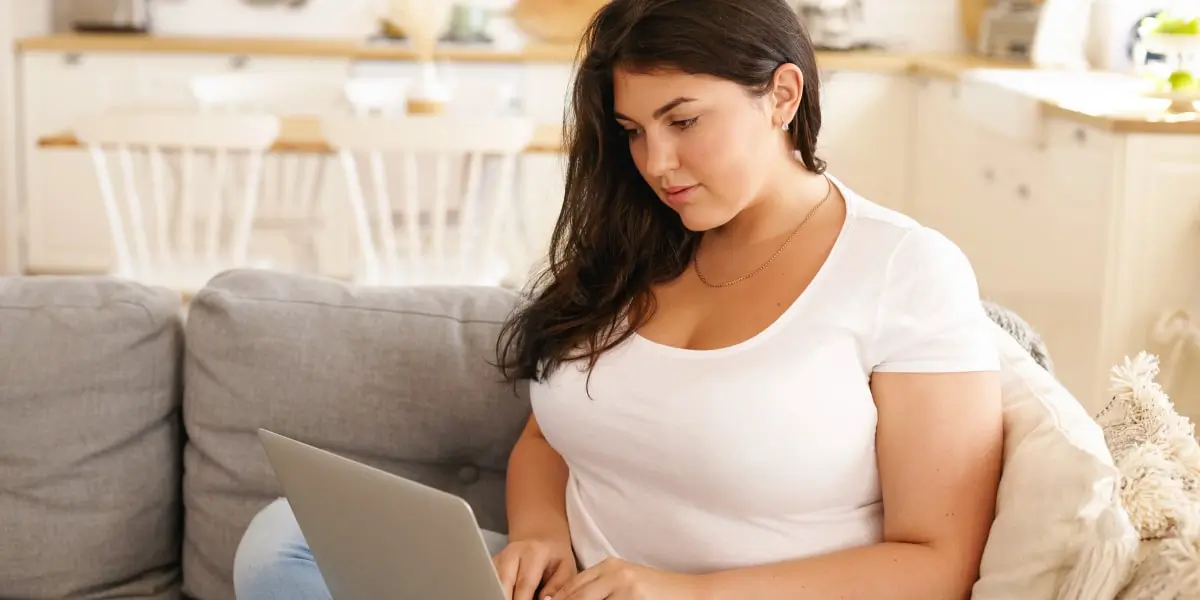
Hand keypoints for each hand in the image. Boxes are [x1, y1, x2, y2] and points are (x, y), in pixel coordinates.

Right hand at [493, 536, 578, 599]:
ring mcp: (499, 558)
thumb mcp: (566, 569)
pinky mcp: (491, 564)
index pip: (524, 583)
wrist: (541, 539)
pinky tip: (502, 596)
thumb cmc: (555, 557)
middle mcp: (512, 553)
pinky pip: (490, 582)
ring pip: (493, 582)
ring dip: (499, 594)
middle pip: (503, 583)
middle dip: (506, 598)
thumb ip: (557, 587)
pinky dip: (495, 591)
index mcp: (534, 553)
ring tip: (507, 599)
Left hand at [554, 557, 704, 599]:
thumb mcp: (626, 583)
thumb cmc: (657, 592)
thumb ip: (599, 588)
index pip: (571, 587)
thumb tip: (563, 599)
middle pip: (575, 597)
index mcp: (609, 566)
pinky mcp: (633, 599)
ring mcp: (624, 588)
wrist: (692, 592)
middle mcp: (614, 573)